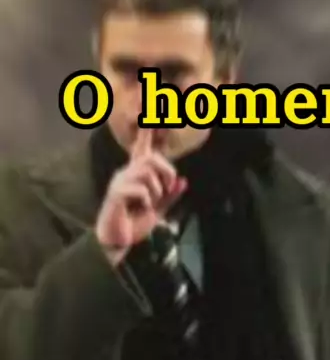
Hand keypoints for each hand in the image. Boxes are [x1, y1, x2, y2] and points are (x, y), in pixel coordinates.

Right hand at [95, 128, 187, 265]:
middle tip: (168, 190)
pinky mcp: (116, 193)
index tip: (149, 118)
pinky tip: (140, 208)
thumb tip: (184, 182)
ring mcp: (120, 182)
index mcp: (137, 175)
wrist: (117, 241)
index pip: (141, 149)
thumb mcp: (158, 210)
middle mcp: (127, 173)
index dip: (145, 134)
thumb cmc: (134, 224)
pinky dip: (147, 200)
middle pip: (152, 158)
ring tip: (150, 203)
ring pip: (147, 172)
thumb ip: (170, 196)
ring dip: (157, 190)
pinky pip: (140, 188)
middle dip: (167, 172)